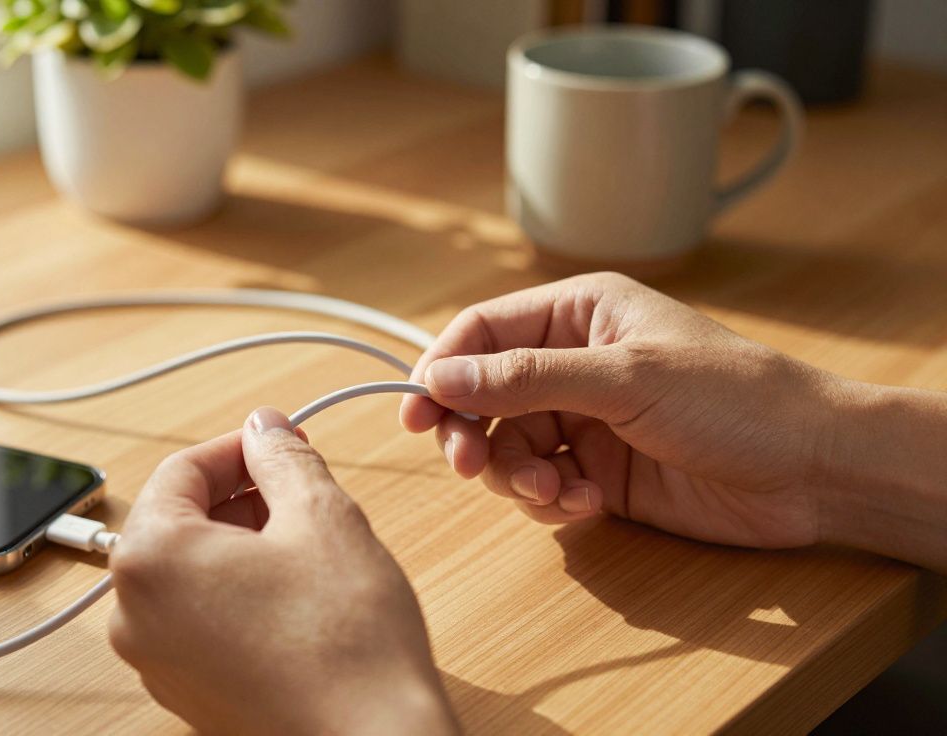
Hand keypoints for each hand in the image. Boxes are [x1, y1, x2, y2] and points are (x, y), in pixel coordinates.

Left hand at [108, 408, 459, 735]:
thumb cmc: (346, 644)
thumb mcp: (322, 518)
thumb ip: (283, 459)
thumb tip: (265, 429)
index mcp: (151, 559)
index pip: (181, 470)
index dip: (240, 448)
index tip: (281, 443)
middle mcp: (134, 614)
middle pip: (177, 521)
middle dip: (240, 497)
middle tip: (302, 491)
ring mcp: (156, 662)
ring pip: (189, 572)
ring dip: (240, 544)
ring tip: (306, 546)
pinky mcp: (187, 694)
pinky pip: (198, 620)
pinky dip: (237, 593)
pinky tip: (295, 597)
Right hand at [399, 272, 839, 549]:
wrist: (814, 470)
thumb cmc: (733, 399)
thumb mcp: (623, 378)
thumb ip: (526, 378)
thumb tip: (438, 377)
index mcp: (578, 314)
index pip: (482, 334)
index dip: (442, 371)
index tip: (416, 416)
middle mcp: (574, 363)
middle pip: (484, 397)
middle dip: (474, 436)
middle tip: (473, 469)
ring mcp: (586, 421)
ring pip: (510, 448)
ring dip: (520, 478)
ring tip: (558, 496)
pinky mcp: (601, 473)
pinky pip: (544, 487)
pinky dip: (553, 502)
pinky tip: (589, 505)